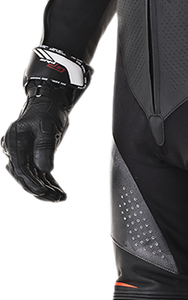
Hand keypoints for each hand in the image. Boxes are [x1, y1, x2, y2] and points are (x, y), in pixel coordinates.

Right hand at [1, 81, 73, 204]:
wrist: (50, 100)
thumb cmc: (47, 110)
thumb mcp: (47, 127)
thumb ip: (44, 147)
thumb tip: (44, 170)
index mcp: (13, 142)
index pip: (20, 168)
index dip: (31, 182)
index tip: (43, 192)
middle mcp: (14, 150)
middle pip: (24, 177)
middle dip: (40, 191)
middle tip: (57, 199)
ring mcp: (23, 155)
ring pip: (32, 178)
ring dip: (46, 190)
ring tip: (62, 198)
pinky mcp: (33, 157)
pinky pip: (39, 174)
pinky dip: (49, 183)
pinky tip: (60, 192)